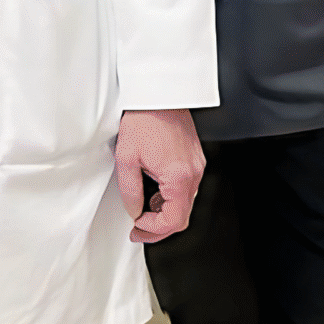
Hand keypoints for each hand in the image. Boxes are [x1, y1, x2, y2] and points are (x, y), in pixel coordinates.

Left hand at [115, 108, 203, 243]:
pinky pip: (186, 187)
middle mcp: (193, 173)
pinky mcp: (195, 159)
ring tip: (142, 209)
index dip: (153, 230)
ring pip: (185, 203)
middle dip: (159, 227)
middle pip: (182, 216)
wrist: (158, 93)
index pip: (174, 220)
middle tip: (139, 230)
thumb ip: (130, 191)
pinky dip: (170, 196)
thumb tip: (134, 210)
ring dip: (164, 211)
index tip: (138, 227)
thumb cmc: (145, 118)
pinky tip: (154, 192)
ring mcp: (197, 166)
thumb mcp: (126, 158)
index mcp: (179, 177)